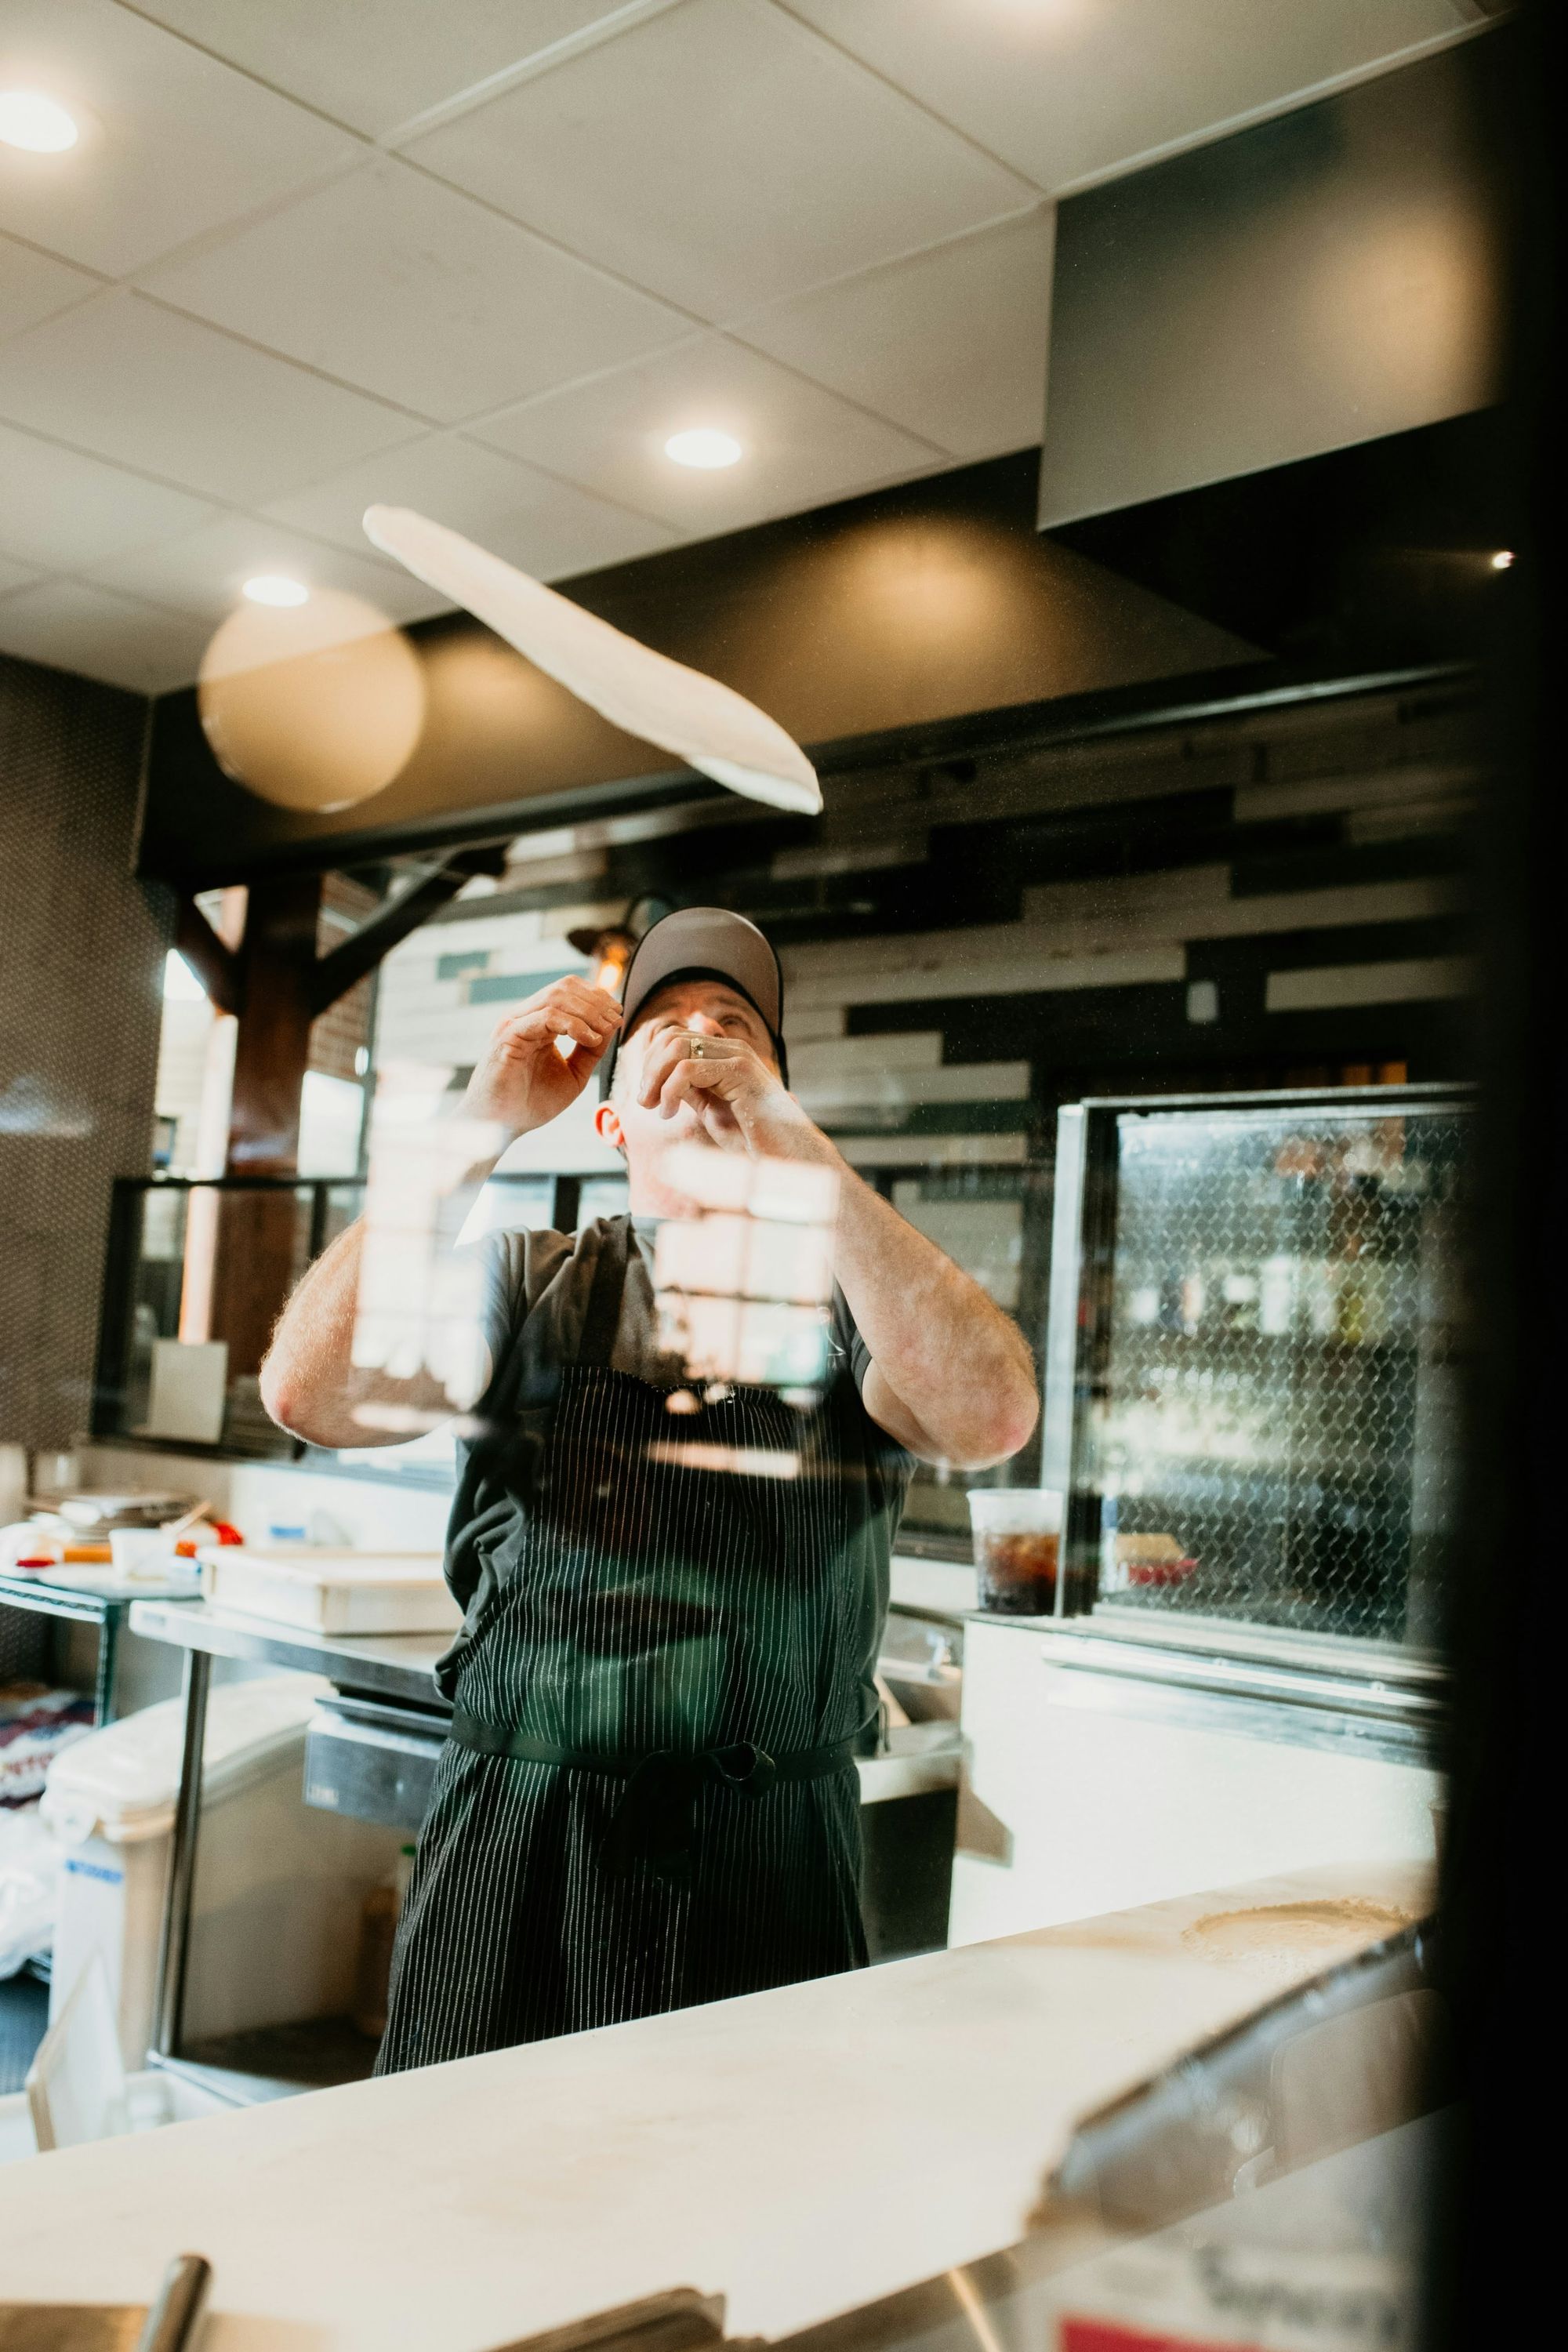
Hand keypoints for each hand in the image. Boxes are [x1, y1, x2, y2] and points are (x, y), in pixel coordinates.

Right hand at [463, 978, 622, 1135]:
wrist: (498, 1127)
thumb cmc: (531, 1103)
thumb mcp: (573, 1074)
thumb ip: (590, 1051)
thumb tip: (611, 1026)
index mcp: (538, 1022)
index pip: (569, 992)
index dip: (597, 998)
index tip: (617, 1015)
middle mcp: (524, 1017)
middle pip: (564, 988)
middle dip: (596, 1000)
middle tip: (615, 1018)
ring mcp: (515, 1024)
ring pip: (556, 997)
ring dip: (588, 1010)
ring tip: (606, 1029)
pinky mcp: (508, 1036)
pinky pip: (545, 1017)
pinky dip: (574, 1025)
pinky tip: (591, 1039)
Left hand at [636, 1023, 833, 1162]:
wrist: (788, 1157)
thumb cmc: (754, 1139)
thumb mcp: (711, 1110)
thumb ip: (692, 1089)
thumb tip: (663, 1079)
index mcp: (725, 1054)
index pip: (675, 1037)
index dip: (652, 1063)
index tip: (649, 1098)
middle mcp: (732, 1048)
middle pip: (671, 1036)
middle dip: (650, 1069)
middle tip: (646, 1102)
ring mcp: (738, 1056)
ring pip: (676, 1047)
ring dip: (656, 1078)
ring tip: (657, 1107)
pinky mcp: (740, 1071)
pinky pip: (687, 1069)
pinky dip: (670, 1090)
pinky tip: (671, 1112)